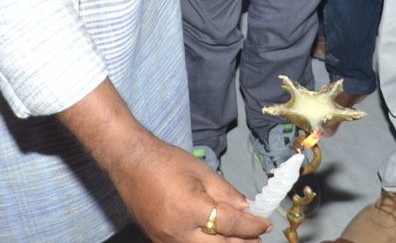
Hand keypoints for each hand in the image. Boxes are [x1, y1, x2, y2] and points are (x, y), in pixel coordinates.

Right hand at [110, 139, 269, 241]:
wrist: (129, 162)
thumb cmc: (166, 161)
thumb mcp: (202, 171)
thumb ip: (226, 193)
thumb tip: (247, 208)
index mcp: (191, 209)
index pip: (230, 224)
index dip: (252, 226)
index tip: (266, 224)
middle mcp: (178, 231)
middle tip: (258, 238)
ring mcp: (166, 241)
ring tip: (241, 241)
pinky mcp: (159, 242)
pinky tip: (217, 240)